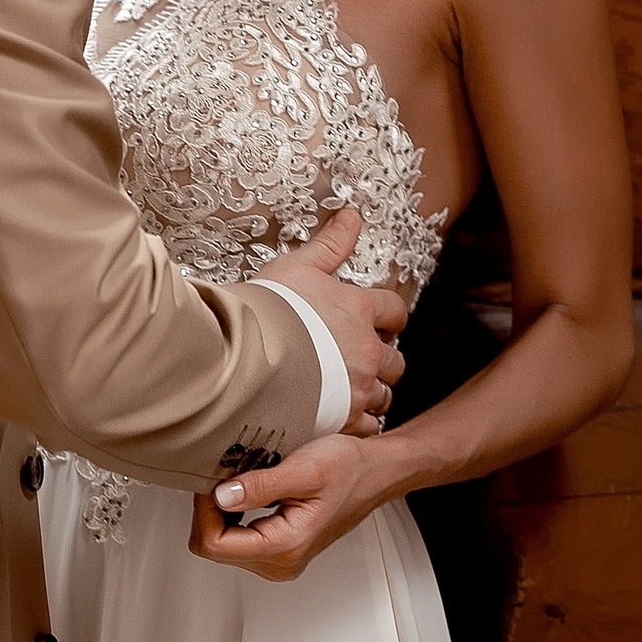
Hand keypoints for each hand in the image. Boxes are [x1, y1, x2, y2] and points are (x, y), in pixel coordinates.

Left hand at [189, 430, 403, 580]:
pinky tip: (247, 492)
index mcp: (285, 547)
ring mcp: (279, 560)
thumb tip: (221, 497)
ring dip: (222, 512)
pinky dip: (234, 515)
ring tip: (240, 481)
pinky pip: (238, 540)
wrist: (374, 473)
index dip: (204, 510)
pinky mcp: (279, 551)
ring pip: (223, 544)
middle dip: (210, 510)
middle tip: (226, 476)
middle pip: (214, 547)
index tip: (213, 480)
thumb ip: (260, 487)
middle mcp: (280, 563)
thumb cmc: (349, 469)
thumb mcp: (303, 469)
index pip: (213, 544)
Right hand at [254, 208, 408, 429]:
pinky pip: (368, 427)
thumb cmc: (267, 311)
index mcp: (360, 310)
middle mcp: (367, 350)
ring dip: (371, 391)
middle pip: (395, 359)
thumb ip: (329, 244)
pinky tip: (340, 417)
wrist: (245, 359)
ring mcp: (358, 387)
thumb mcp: (296, 267)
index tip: (378, 322)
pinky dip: (358, 423)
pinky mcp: (344, 419)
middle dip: (381, 359)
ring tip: (348, 390)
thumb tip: (351, 214)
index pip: (395, 311)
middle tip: (358, 359)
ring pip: (384, 394)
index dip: (388, 317)